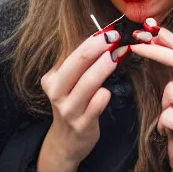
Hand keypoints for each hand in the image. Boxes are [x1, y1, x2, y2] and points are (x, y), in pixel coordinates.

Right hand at [40, 29, 121, 165]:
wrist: (66, 142)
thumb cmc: (74, 104)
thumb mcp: (70, 83)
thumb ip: (82, 63)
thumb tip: (106, 36)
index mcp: (53, 77)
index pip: (73, 52)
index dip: (93, 39)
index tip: (111, 29)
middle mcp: (57, 91)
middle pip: (78, 62)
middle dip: (98, 46)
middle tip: (116, 36)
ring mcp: (69, 108)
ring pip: (89, 81)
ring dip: (106, 65)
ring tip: (119, 53)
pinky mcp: (82, 123)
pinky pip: (97, 103)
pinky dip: (104, 95)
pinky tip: (108, 93)